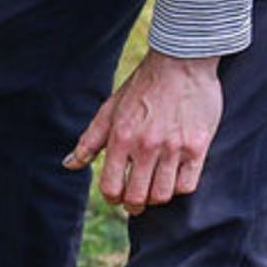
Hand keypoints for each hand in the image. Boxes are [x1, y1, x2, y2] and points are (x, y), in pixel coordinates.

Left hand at [63, 49, 222, 214]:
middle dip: (132, 205)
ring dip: (155, 198)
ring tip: (153, 189)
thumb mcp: (109, 111)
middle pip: (137, 197)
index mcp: (121, 138)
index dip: (111, 198)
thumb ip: (88, 141)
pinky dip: (179, 187)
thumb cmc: (141, 87)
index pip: (111, 187)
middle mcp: (146, 146)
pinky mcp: (198, 146)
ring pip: (162, 194)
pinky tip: (174, 177)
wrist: (182, 61)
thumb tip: (68, 165)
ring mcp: (173, 147)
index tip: (116, 196)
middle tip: (134, 202)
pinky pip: (187, 184)